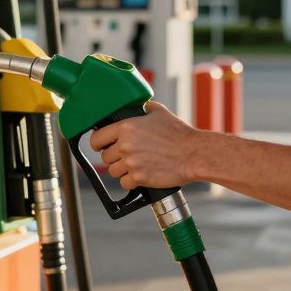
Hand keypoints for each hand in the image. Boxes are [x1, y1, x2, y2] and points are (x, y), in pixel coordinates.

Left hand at [88, 102, 202, 189]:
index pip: (96, 139)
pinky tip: (140, 175)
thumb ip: (144, 108)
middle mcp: (125, 145)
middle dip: (114, 157)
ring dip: (122, 170)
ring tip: (136, 165)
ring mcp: (132, 163)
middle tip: (127, 155)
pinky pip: (125, 183)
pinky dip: (131, 182)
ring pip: (113, 171)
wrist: (193, 154)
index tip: (101, 146)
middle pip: (105, 157)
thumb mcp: (159, 112)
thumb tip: (139, 106)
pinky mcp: (140, 178)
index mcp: (126, 127)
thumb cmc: (179, 134)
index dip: (98, 143)